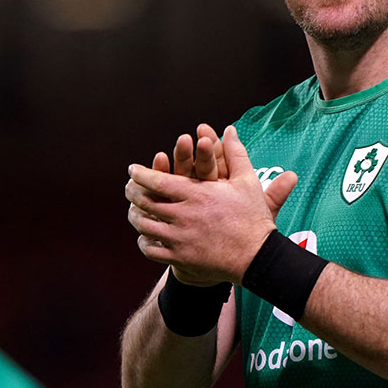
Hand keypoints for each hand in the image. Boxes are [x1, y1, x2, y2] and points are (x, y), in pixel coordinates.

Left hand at [126, 126, 297, 284]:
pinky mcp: (180, 258)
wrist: (258, 257)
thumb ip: (235, 153)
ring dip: (135, 217)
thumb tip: (229, 129)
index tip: (133, 170)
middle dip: (133, 193)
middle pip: (146, 202)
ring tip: (134, 211)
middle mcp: (184, 215)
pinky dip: (144, 242)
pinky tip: (145, 237)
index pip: (157, 181)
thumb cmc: (253, 217)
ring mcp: (180, 239)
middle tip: (129, 188)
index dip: (141, 174)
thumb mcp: (247, 181)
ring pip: (144, 226)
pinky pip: (151, 250)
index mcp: (197, 194)